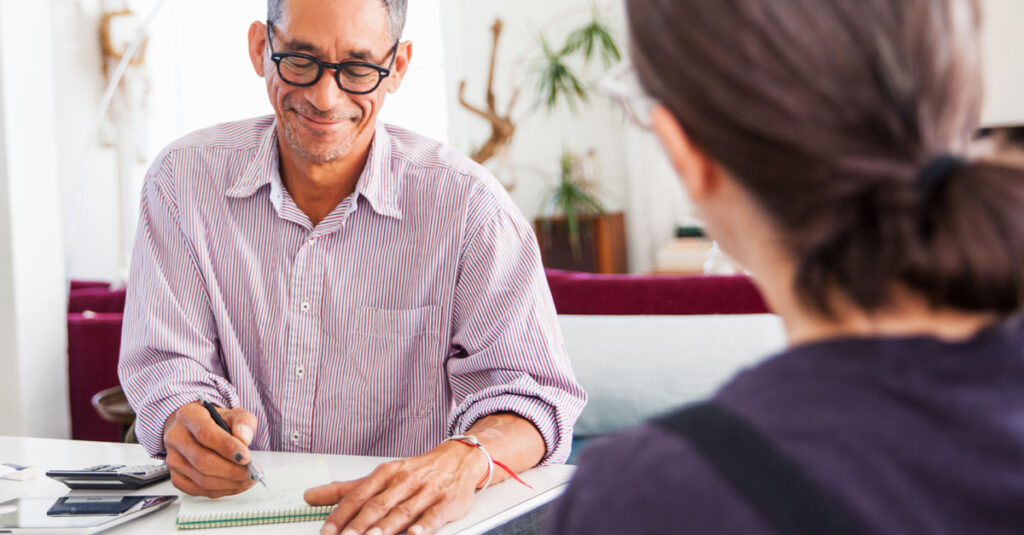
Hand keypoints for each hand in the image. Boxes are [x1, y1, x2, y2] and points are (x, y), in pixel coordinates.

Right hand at [163, 401, 258, 497]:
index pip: (205, 434)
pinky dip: (222, 490)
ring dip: (230, 483)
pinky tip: (236, 484)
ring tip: (248, 478)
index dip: (227, 447)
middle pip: (202, 461)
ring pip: (202, 479)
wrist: (197, 429)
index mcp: (188, 416)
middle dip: (232, 470)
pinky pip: (199, 490)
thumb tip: (244, 440)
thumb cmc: (216, 421)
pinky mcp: (176, 477)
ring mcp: (174, 460)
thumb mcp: (235, 414)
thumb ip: (243, 422)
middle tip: (252, 472)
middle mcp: (176, 438)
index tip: (246, 457)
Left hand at [304, 440, 487, 534]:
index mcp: (386, 474)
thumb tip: (310, 496)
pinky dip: (424, 527)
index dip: (341, 515)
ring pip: (403, 511)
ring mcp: (427, 492)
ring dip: (387, 526)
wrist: (460, 458)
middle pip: (378, 505)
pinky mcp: (447, 502)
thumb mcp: (381, 475)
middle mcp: (404, 482)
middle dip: (360, 525)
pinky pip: (434, 516)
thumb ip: (346, 489)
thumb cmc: (418, 471)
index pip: (358, 496)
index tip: (327, 531)